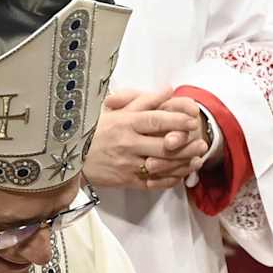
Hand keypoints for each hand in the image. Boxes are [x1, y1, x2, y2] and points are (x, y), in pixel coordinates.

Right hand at [85, 88, 208, 191]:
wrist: (70, 158)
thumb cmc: (94, 131)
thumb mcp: (115, 110)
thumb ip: (143, 100)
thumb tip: (167, 89)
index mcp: (125, 123)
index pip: (155, 120)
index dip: (176, 120)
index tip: (191, 120)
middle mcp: (127, 143)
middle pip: (162, 145)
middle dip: (185, 145)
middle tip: (201, 143)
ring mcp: (127, 164)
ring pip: (161, 165)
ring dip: (181, 164)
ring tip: (197, 160)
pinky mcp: (126, 180)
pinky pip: (152, 182)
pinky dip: (168, 180)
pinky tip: (180, 176)